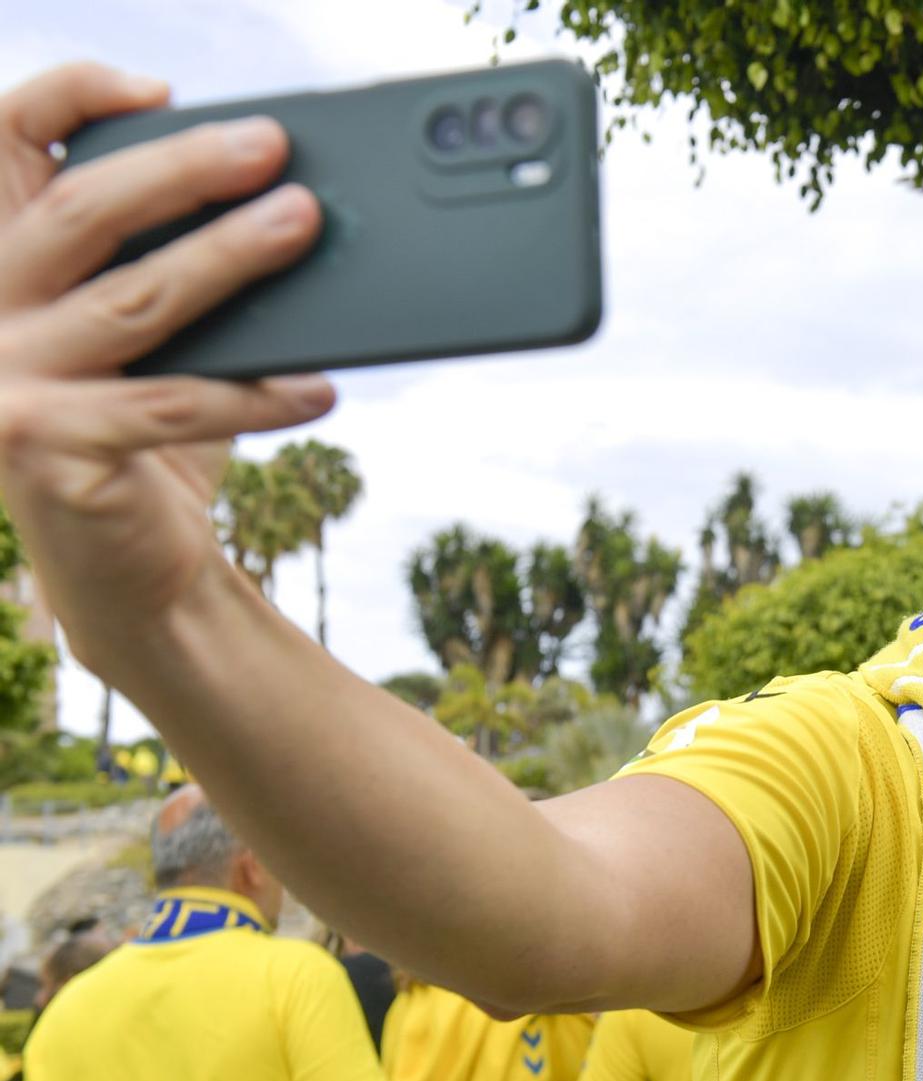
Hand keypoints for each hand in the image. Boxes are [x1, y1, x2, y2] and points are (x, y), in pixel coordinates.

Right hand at [0, 64, 331, 671]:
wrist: (136, 575)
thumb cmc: (155, 441)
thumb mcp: (157, 341)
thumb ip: (175, 271)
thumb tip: (281, 199)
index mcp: (0, 265)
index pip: (7, 144)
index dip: (73, 99)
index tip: (160, 89)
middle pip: (82, 210)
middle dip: (185, 170)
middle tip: (271, 149)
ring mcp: (5, 380)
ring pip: (137, 299)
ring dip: (232, 257)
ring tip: (304, 226)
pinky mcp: (45, 445)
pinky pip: (175, 404)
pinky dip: (258, 393)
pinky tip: (319, 387)